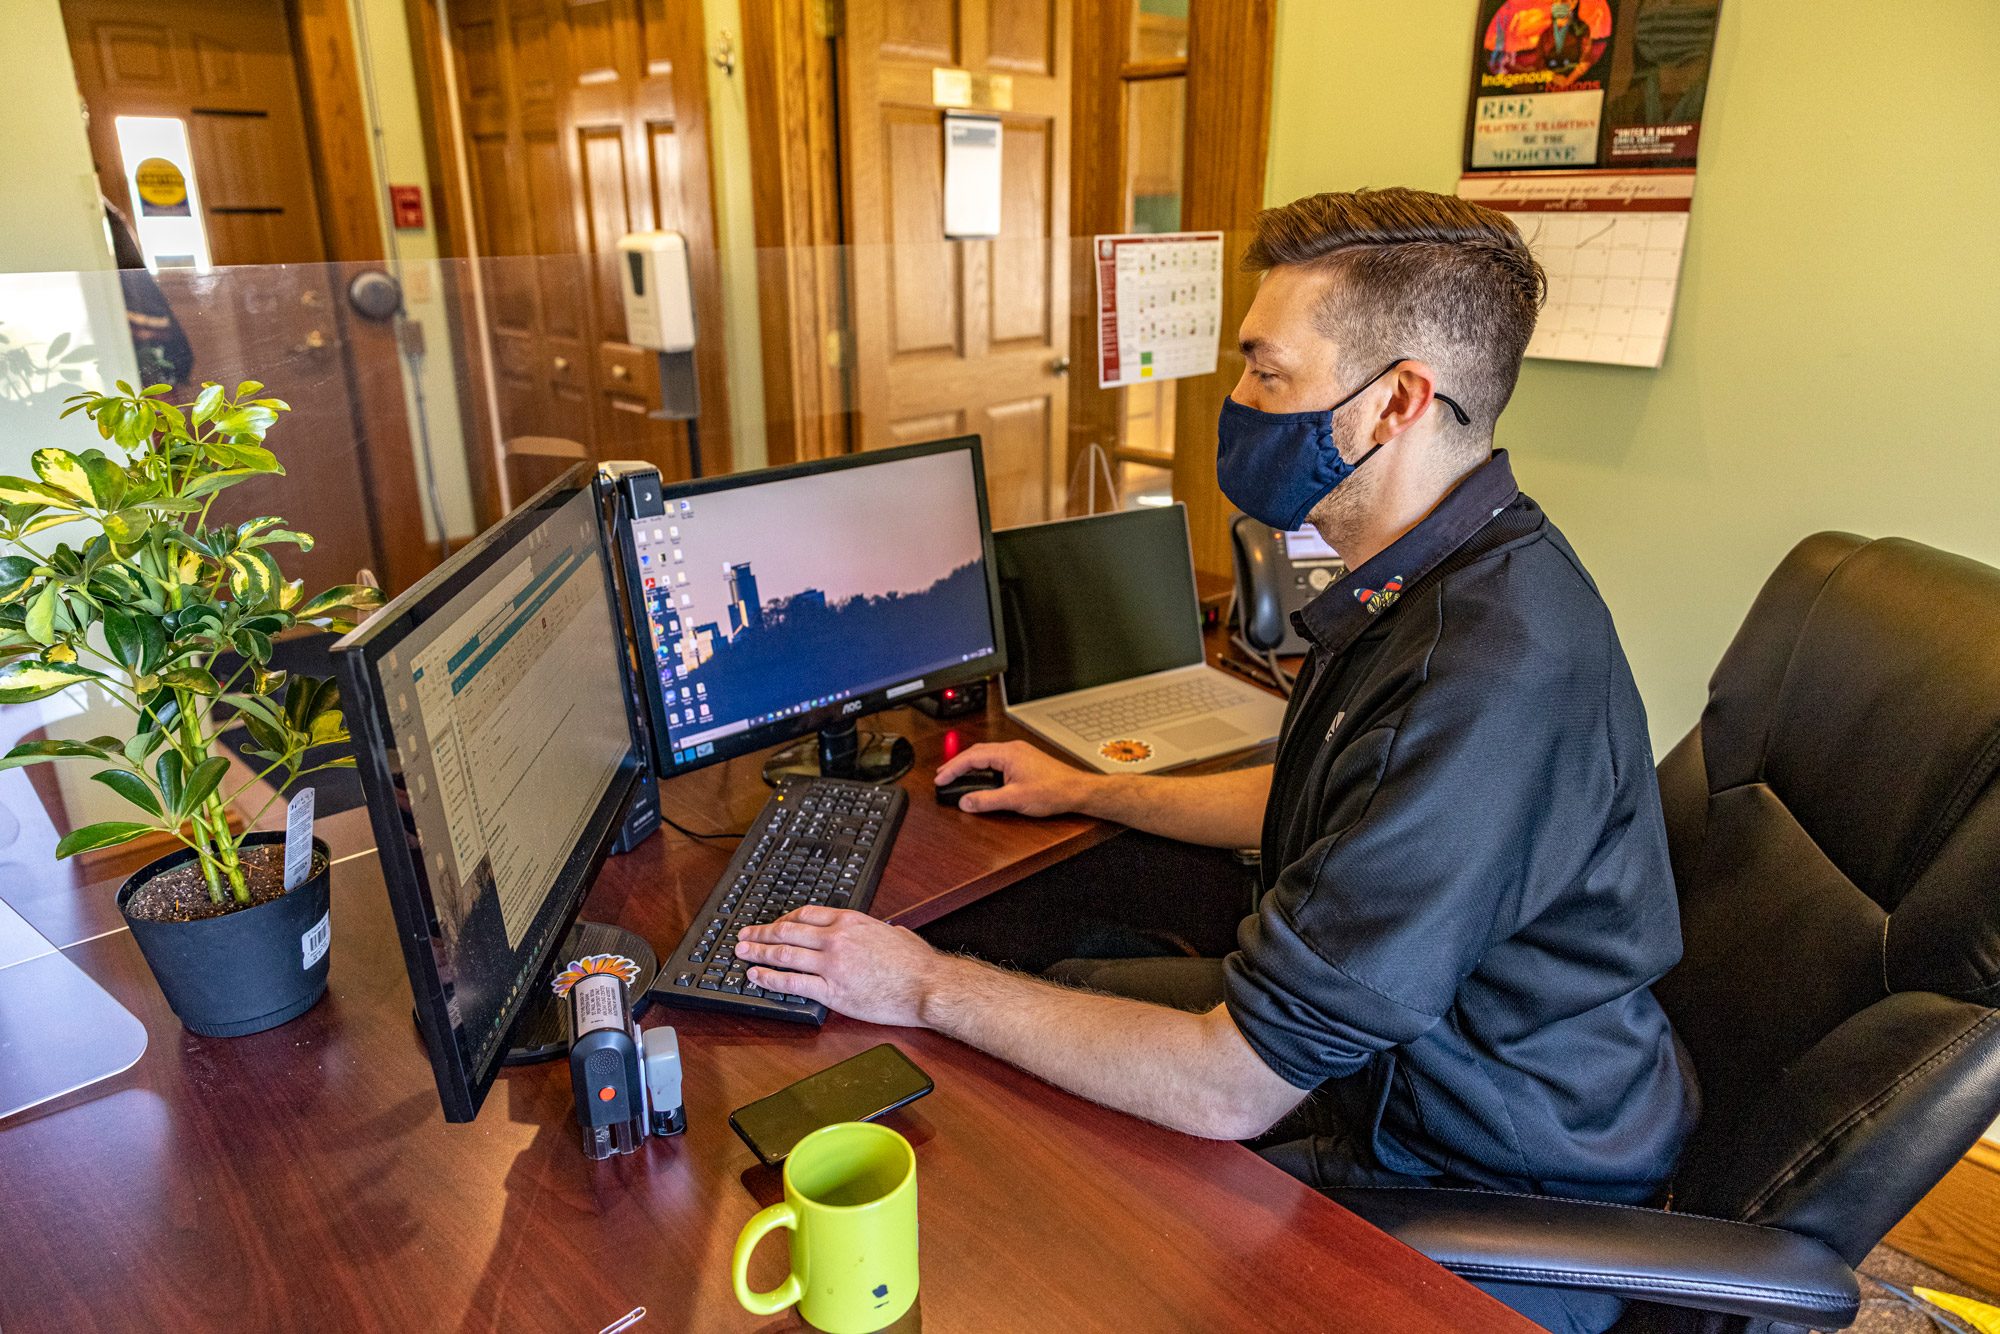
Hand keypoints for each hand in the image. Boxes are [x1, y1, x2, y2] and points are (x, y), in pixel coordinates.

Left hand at [735, 906, 942, 1026]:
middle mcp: (836, 938)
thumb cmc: (917, 963)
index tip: (774, 924)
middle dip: (762, 933)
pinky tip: (756, 978)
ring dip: (758, 953)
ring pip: (784, 954)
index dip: (784, 919)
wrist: (929, 986)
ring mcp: (832, 964)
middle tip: (744, 935)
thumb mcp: (892, 933)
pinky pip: (792, 983)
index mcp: (850, 920)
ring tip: (742, 953)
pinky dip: (769, 979)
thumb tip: (871, 932)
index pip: (806, 914)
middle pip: (788, 931)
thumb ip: (873, 930)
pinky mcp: (832, 990)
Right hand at [932, 740, 1100, 816]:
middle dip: (957, 764)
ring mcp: (1019, 754)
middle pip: (976, 752)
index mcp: (1008, 753)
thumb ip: (986, 800)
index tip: (940, 778)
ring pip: (986, 755)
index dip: (952, 769)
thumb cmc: (1053, 790)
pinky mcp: (1024, 760)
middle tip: (942, 776)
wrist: (1077, 790)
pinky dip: (983, 767)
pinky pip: (997, 759)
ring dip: (970, 765)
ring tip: (956, 776)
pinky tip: (980, 776)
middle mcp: (1012, 749)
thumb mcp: (1015, 799)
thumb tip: (966, 802)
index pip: (971, 757)